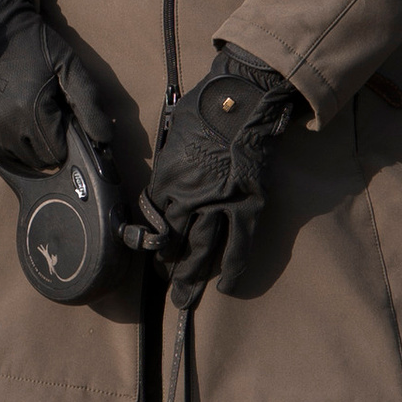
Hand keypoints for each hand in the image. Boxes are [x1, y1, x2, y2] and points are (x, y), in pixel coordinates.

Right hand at [0, 0, 123, 179]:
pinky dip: (6, 140)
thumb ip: (89, 104)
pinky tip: (10, 117)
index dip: (66, 140)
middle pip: (38, 160)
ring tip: (28, 114)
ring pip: (16, 157)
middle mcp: (5, 124)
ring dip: (27, 144)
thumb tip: (105, 140)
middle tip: (47, 115)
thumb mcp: (70, 66)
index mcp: (32, 112)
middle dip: (48, 144)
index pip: (58, 153)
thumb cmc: (37, 46)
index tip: (63, 119)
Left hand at [138, 47, 301, 305]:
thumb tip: (167, 194)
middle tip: (166, 291)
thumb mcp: (173, 143)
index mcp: (167, 181)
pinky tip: (226, 286)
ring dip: (191, 277)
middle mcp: (188, 199)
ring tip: (184, 300)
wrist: (242, 101)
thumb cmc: (204, 111)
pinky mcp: (247, 206)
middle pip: (174, 244)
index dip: (153, 243)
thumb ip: (169, 173)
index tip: (155, 252)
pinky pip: (238, 246)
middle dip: (168, 270)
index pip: (155, 224)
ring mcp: (218, 205)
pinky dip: (231, 269)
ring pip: (201, 251)